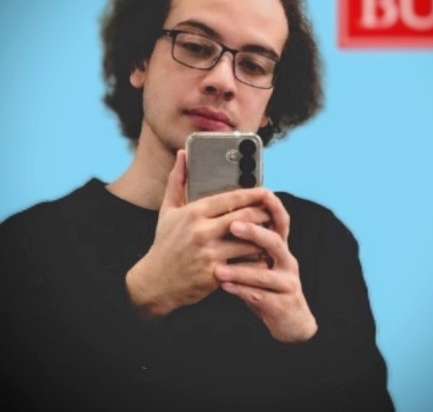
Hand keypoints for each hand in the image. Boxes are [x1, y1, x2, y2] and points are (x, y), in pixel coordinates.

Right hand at [125, 150, 271, 318]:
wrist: (155, 282)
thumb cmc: (165, 244)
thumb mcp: (167, 210)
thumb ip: (177, 181)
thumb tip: (182, 155)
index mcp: (193, 212)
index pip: (231, 198)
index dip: (253, 194)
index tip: (265, 192)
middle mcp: (202, 231)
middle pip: (245, 216)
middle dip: (263, 213)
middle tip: (272, 212)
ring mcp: (210, 254)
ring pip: (249, 241)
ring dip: (263, 237)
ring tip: (270, 232)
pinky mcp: (216, 274)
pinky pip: (245, 263)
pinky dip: (256, 259)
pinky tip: (261, 255)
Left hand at [214, 191, 317, 342]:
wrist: (290, 320)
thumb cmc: (267, 285)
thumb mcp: (262, 260)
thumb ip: (248, 241)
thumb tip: (226, 215)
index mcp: (280, 247)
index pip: (280, 221)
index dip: (274, 206)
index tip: (261, 192)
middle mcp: (287, 261)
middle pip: (274, 242)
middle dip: (254, 232)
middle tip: (232, 226)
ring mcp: (287, 283)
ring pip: (265, 273)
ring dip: (241, 270)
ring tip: (218, 268)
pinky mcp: (282, 304)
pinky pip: (260, 296)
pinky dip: (241, 291)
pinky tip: (224, 287)